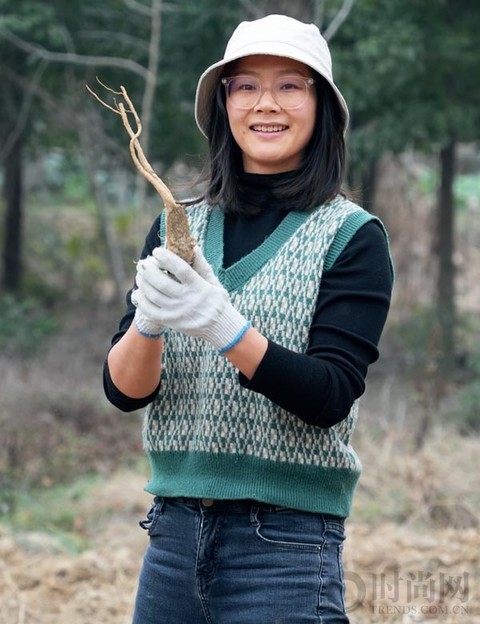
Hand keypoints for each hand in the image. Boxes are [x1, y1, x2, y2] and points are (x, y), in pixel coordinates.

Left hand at [133, 246, 249, 352]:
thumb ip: (201, 265)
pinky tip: (137, 293)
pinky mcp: (171, 322)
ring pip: (153, 295)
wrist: (220, 328)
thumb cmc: (217, 301)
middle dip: (148, 270)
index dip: (166, 258)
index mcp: (199, 287)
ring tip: (139, 275)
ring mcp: (177, 312)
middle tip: (143, 263)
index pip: (180, 269)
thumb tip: (193, 246)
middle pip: (162, 282)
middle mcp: (187, 299)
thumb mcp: (214, 282)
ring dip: (142, 283)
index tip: (157, 251)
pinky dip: (141, 301)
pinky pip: (150, 311)